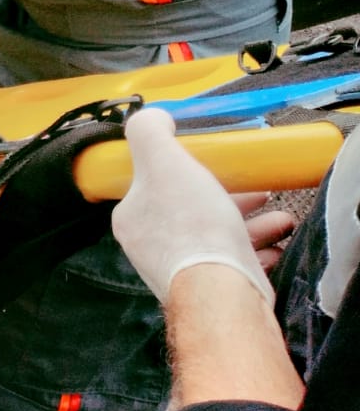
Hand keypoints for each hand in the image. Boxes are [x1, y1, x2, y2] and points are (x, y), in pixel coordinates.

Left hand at [111, 108, 279, 305]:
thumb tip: (153, 117)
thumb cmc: (191, 223)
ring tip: (279, 216)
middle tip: (258, 189)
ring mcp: (181, 270)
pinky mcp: (212, 290)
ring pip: (217, 235)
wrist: (222, 293)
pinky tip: (275, 244)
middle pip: (190, 209)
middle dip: (228, 195)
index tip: (215, 163)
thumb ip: (149, 132)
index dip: (186, 168)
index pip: (153, 184)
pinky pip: (234, 262)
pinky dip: (257, 249)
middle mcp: (150, 246)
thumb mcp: (163, 162)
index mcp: (131, 217)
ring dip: (251, 222)